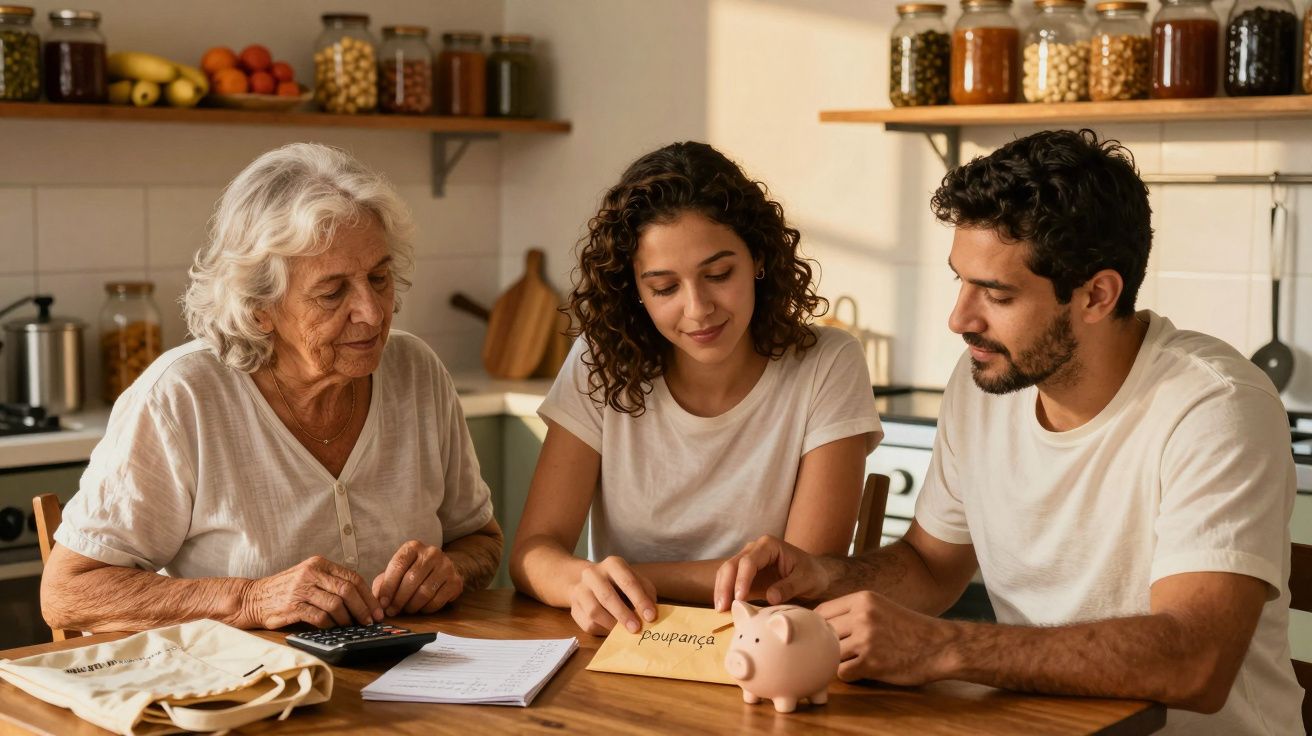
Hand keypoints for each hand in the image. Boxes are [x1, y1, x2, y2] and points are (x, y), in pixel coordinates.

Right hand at [240, 555, 384, 628]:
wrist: (253, 598)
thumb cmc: (285, 591)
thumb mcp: (309, 578)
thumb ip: (331, 583)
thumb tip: (363, 601)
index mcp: (319, 564)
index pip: (353, 578)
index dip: (368, 596)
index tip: (376, 610)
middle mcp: (311, 573)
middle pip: (348, 590)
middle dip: (363, 608)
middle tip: (369, 621)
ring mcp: (301, 589)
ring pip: (336, 604)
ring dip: (347, 619)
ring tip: (350, 626)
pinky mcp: (293, 606)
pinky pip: (320, 617)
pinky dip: (330, 624)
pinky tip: (332, 628)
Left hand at [372, 540, 463, 616]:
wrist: (444, 568)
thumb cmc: (414, 571)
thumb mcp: (397, 571)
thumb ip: (383, 583)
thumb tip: (376, 601)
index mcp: (413, 547)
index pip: (398, 565)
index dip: (388, 587)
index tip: (382, 603)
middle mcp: (431, 553)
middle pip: (411, 580)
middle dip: (398, 600)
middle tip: (392, 611)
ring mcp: (446, 566)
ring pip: (424, 592)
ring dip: (411, 606)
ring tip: (406, 610)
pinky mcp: (455, 581)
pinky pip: (437, 601)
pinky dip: (426, 609)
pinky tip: (421, 608)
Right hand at [568, 556, 656, 634]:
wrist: (590, 583)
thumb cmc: (620, 584)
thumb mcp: (636, 582)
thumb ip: (646, 594)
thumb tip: (651, 614)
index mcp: (613, 564)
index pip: (628, 581)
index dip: (640, 600)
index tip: (650, 616)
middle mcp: (593, 574)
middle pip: (607, 596)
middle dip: (623, 614)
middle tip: (636, 629)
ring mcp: (580, 590)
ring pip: (594, 611)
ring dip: (611, 624)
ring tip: (624, 632)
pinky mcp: (574, 607)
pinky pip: (587, 623)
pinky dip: (602, 630)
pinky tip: (612, 631)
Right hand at [713, 535, 830, 610]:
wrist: (814, 574)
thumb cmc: (812, 574)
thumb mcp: (806, 580)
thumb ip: (789, 587)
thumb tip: (770, 597)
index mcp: (769, 545)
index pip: (749, 561)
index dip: (742, 579)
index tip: (740, 598)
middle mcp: (754, 550)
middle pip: (732, 565)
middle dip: (725, 586)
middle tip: (722, 607)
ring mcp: (748, 561)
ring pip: (726, 572)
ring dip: (721, 590)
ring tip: (720, 610)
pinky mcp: (746, 575)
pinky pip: (730, 582)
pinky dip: (725, 594)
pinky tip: (723, 609)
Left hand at [816, 591, 953, 685]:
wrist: (941, 646)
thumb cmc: (910, 628)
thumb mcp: (881, 607)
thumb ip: (854, 611)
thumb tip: (819, 622)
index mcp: (863, 599)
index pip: (821, 612)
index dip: (816, 627)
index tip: (819, 637)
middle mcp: (862, 616)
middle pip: (823, 633)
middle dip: (826, 645)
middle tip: (835, 652)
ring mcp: (866, 640)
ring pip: (830, 653)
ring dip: (837, 661)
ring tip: (851, 661)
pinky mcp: (872, 663)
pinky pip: (842, 672)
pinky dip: (847, 675)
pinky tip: (860, 671)